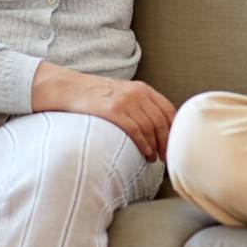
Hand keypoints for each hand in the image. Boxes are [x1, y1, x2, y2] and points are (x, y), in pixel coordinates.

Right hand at [29, 62, 175, 160]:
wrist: (72, 88)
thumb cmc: (98, 95)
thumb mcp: (124, 93)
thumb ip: (140, 104)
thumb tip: (157, 127)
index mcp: (143, 89)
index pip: (168, 110)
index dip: (174, 129)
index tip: (174, 143)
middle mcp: (137, 94)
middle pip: (161, 121)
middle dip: (166, 142)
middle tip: (166, 156)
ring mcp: (125, 102)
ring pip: (149, 128)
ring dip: (154, 147)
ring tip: (153, 158)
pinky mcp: (113, 111)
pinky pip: (135, 131)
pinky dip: (143, 145)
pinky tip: (145, 154)